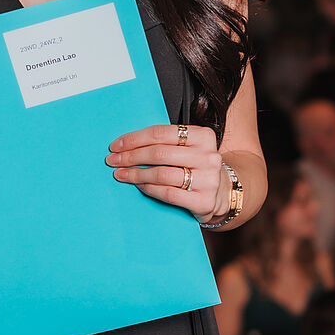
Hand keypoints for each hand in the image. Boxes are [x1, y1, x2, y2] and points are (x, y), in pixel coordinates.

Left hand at [106, 123, 229, 223]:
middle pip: (159, 153)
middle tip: (112, 160)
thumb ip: (166, 141)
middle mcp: (208, 156)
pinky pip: (168, 193)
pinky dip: (149, 188)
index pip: (161, 133)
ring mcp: (208, 179)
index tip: (116, 145)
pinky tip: (138, 185)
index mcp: (203, 136)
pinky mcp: (204, 201)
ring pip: (161, 174)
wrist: (223, 193)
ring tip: (120, 174)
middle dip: (130, 156)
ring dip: (135, 174)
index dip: (135, 139)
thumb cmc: (197, 166)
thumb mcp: (189, 147)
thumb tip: (126, 143)